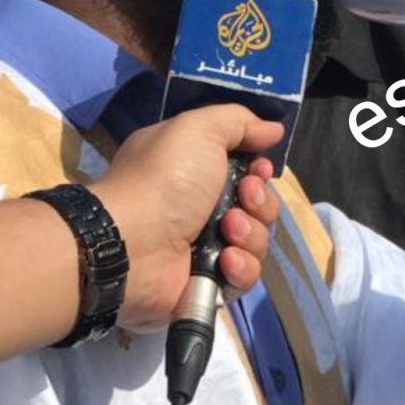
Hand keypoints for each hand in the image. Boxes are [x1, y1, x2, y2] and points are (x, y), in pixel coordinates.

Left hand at [91, 105, 282, 330]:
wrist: (131, 244)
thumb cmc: (164, 180)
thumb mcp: (199, 130)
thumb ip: (239, 122)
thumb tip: (273, 129)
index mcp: (195, 169)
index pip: (245, 169)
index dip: (259, 169)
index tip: (259, 168)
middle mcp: (199, 207)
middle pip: (258, 206)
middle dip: (259, 201)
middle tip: (243, 198)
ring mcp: (204, 247)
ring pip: (256, 241)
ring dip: (249, 233)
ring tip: (227, 231)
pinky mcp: (207, 282)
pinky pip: (244, 276)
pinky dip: (241, 267)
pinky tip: (225, 260)